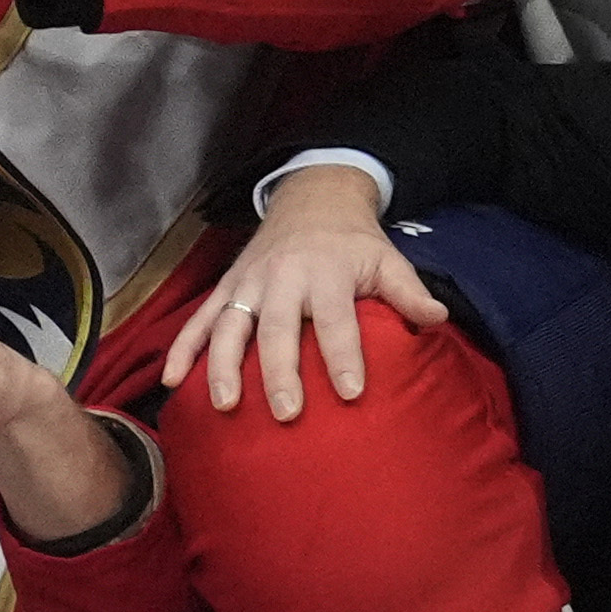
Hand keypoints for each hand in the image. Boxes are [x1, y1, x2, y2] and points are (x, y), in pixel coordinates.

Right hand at [167, 160, 447, 419]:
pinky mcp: (226, 288)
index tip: (350, 392)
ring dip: (224, 366)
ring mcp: (248, 284)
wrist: (312, 199)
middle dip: (280, 371)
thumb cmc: (354, 242)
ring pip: (229, 326)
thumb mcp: (388, 258)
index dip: (343, 355)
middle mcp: (283, 278)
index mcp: (327, 272)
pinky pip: (197, 320)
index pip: (336, 319)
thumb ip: (409, 292)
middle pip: (277, 329)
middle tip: (288, 413)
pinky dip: (182, 349)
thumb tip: (438, 319)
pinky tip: (172, 381)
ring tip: (227, 405)